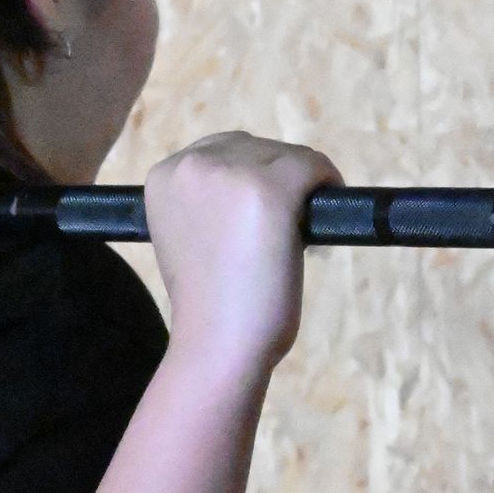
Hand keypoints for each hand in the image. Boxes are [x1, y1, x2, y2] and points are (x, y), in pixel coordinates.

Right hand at [144, 132, 340, 381]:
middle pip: (254, 148)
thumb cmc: (206, 305)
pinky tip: (329, 203)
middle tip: (285, 227)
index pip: (218, 152)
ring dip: (300, 184)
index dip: (246, 178)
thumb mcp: (189, 236)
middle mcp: (192, 165)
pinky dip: (326, 181)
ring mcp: (231, 173)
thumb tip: (253, 181)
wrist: (217, 344)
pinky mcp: (271, 189)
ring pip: (285, 156)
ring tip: (301, 227)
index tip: (258, 214)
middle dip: (275, 180)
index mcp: (164, 175)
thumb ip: (208, 201)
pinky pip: (312, 166)